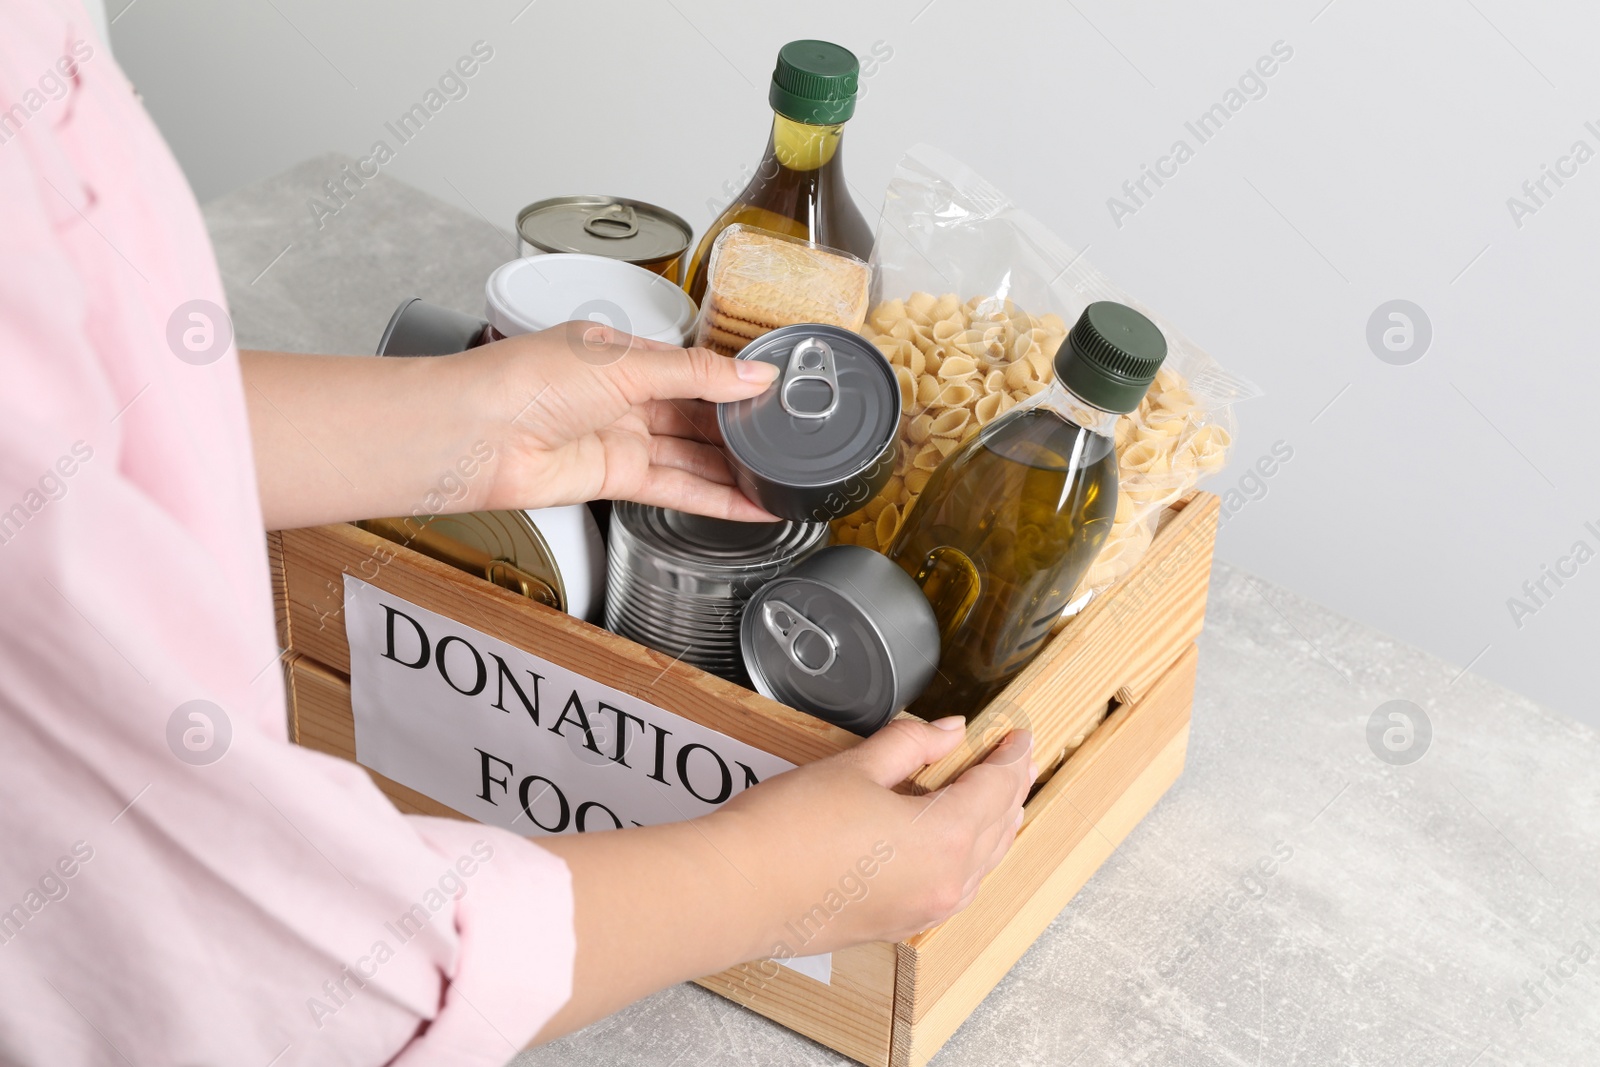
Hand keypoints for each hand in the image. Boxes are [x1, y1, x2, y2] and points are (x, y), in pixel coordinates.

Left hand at [474, 323, 779, 520]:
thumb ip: (695, 375)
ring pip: (690, 455)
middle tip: (788, 439)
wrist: (475, 436)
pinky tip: (748, 505)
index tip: (778, 395)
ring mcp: (618, 439)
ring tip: (781, 478)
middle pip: (695, 414)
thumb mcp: (625, 362)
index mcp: (621, 353)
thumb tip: (753, 375)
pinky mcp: (614, 480)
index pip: (693, 367)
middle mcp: (621, 395)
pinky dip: (714, 498)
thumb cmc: (524, 382)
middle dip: (739, 429)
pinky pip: (676, 489)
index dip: (735, 383)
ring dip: (733, 469)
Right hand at [712, 718, 1035, 952]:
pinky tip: (952, 845)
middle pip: (999, 828)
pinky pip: (952, 889)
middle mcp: (944, 882)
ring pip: (980, 865)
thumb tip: (949, 732)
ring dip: (993, 828)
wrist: (737, 891)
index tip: (1018, 737)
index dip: (1012, 756)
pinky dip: (966, 859)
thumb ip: (911, 743)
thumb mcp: (855, 766)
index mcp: (945, 837)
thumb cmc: (787, 831)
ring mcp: (922, 911)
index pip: (998, 787)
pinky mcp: (896, 926)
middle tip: (1014, 762)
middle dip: (1010, 790)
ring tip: (996, 801)